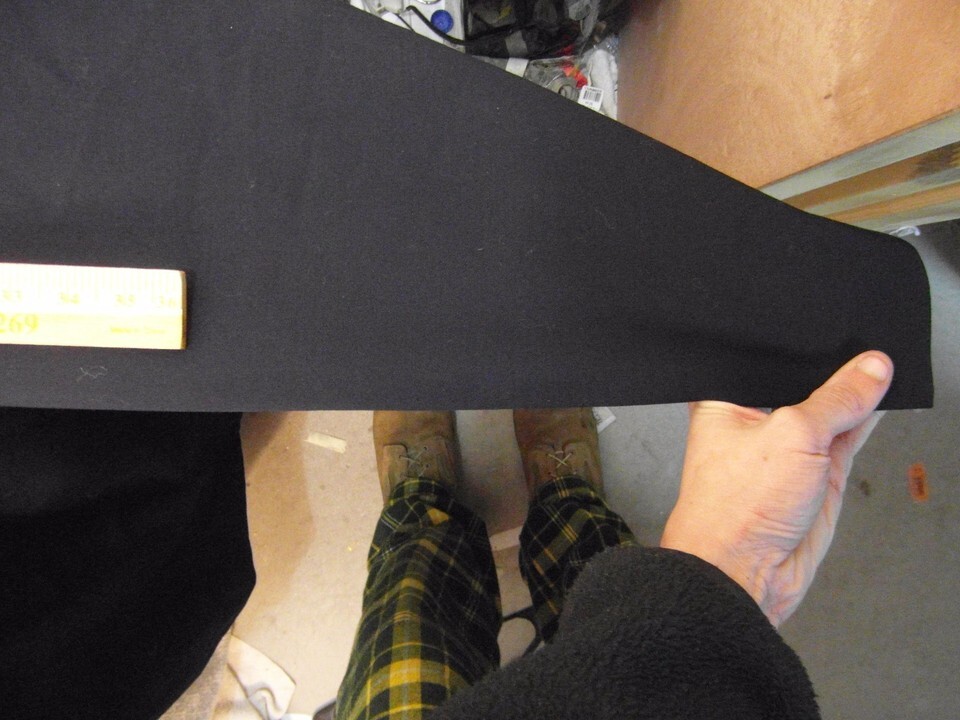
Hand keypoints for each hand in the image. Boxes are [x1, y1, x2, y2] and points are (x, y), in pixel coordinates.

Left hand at [660, 351, 892, 626]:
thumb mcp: (793, 435)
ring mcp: (786, 448)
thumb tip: (870, 368)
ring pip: (828, 408)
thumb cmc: (733, 509)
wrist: (745, 573)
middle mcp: (753, 420)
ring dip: (854, 392)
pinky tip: (882, 396)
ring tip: (880, 364)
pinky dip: (864, 418)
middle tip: (863, 343)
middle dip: (829, 367)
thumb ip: (836, 399)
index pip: (766, 358)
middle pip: (799, 382)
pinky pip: (845, 435)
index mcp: (724, 400)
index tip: (832, 324)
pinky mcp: (813, 472)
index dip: (796, 341)